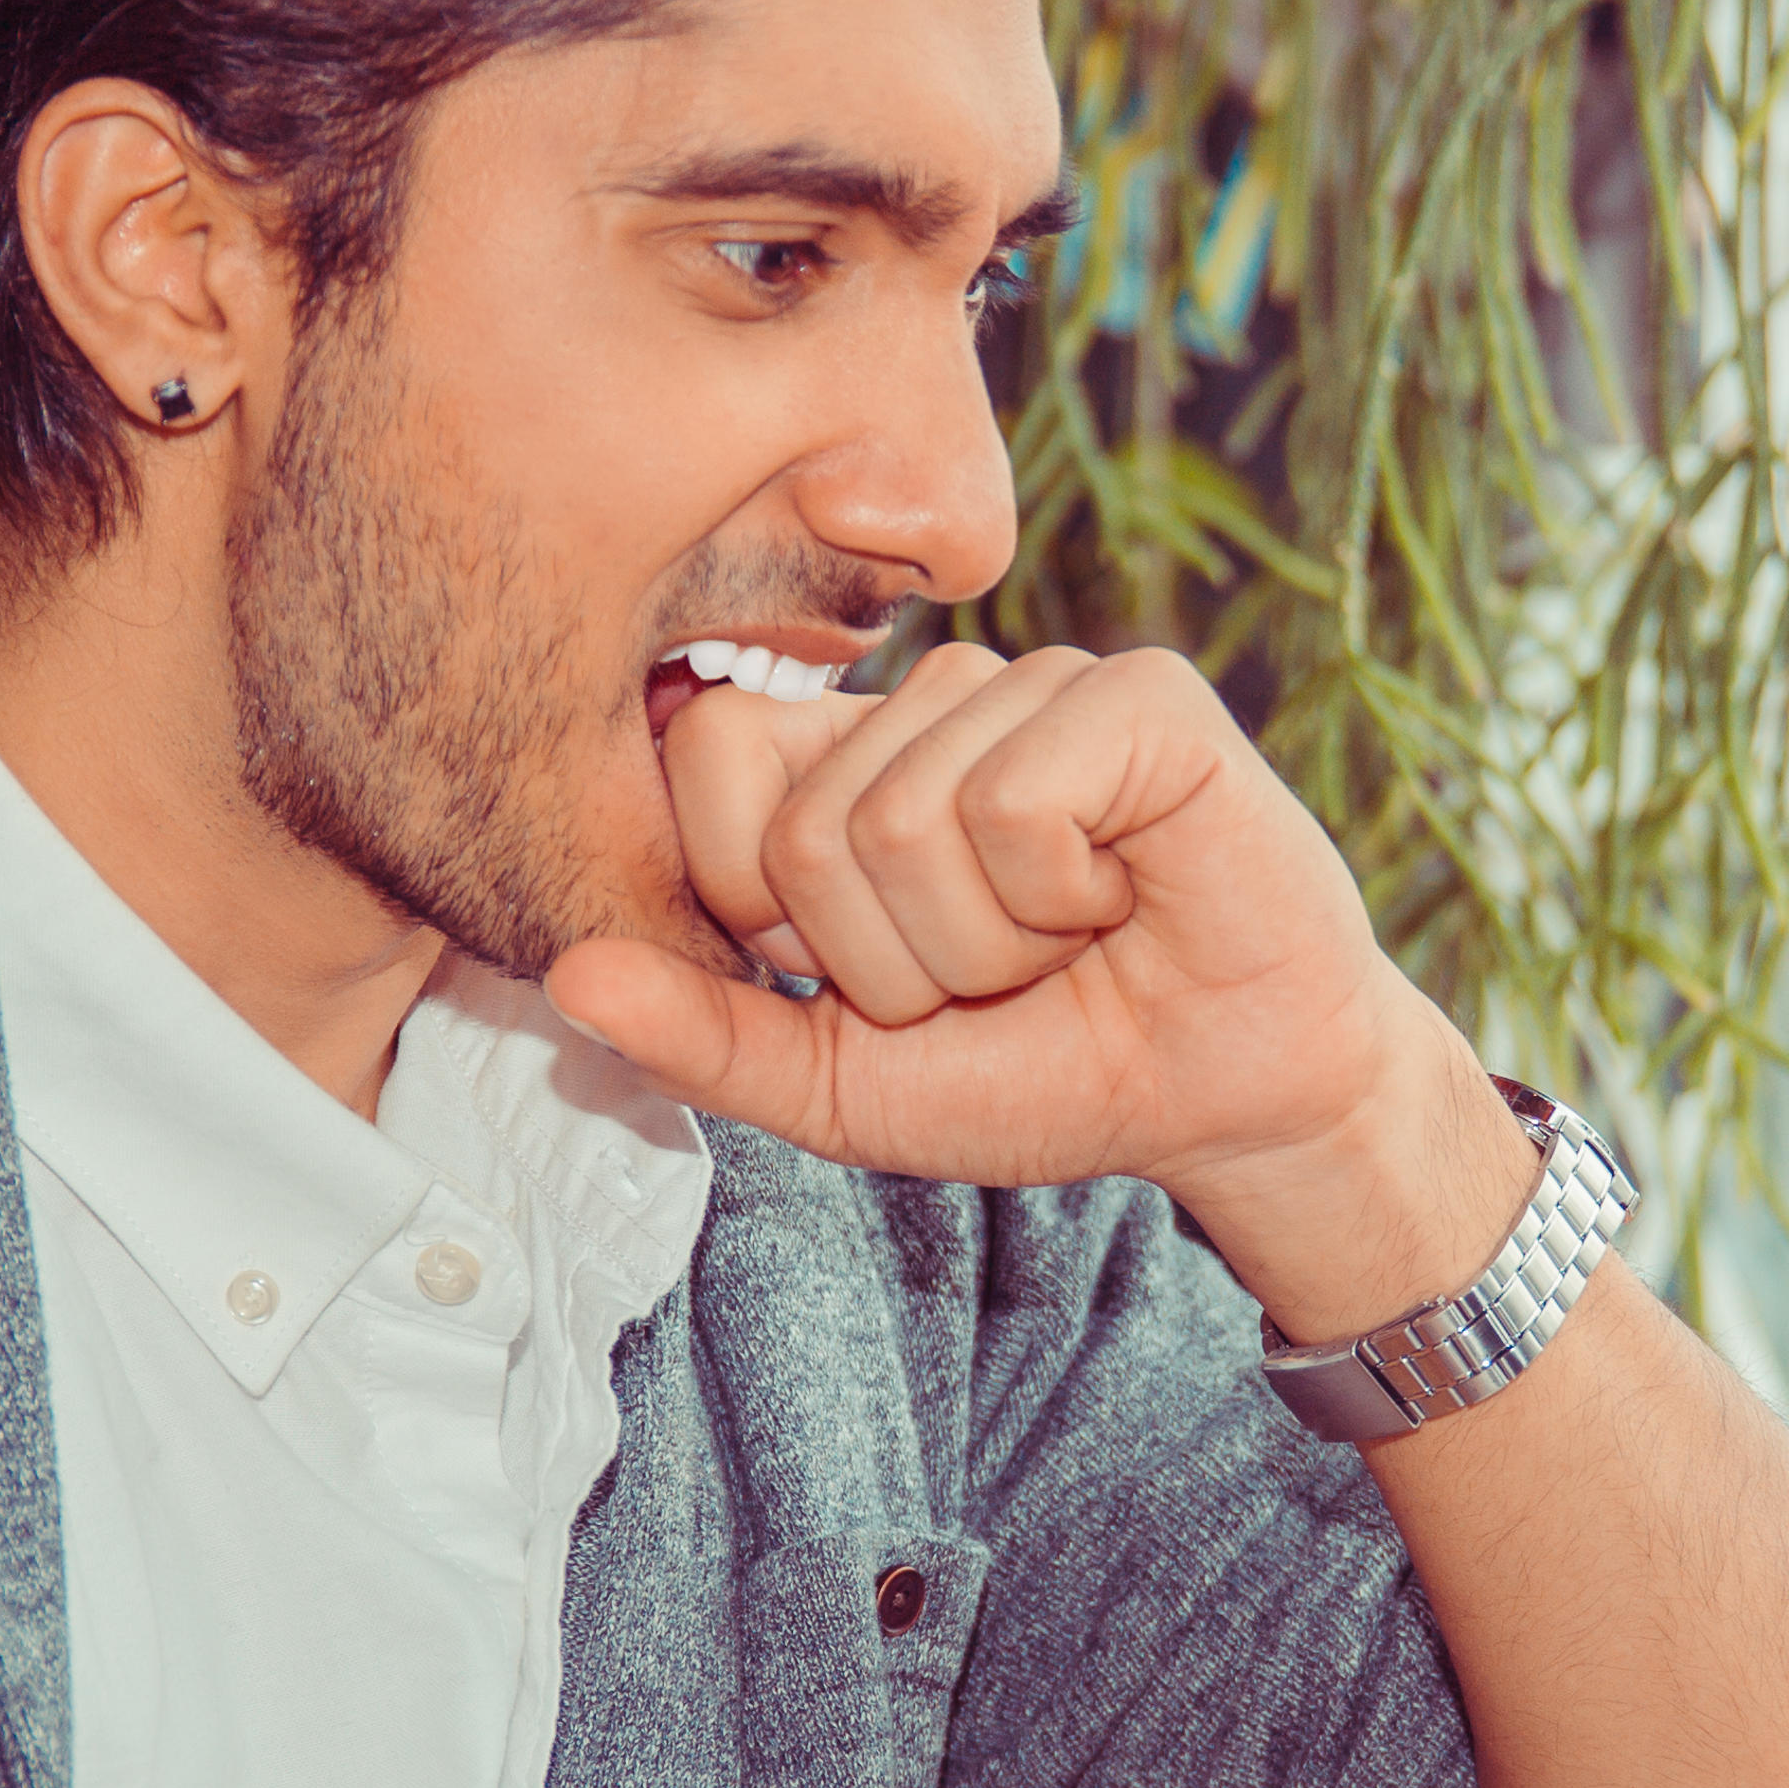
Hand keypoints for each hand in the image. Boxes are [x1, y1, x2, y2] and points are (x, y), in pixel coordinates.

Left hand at [543, 645, 1537, 1330]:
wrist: (1226, 1103)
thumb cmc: (1046, 1075)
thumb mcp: (842, 1088)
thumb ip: (702, 1037)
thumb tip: (562, 978)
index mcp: (845, 762)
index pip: (708, 761)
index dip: (776, 915)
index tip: (880, 973)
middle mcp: (930, 702)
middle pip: (808, 830)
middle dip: (903, 963)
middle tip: (1006, 971)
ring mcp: (1036, 684)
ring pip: (907, 819)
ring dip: (992, 943)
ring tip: (1070, 937)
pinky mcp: (1140, 696)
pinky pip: (1015, 800)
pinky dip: (1064, 895)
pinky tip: (1128, 893)